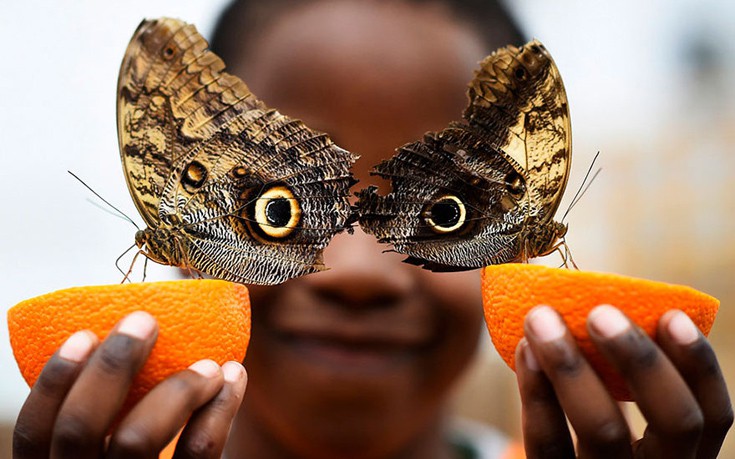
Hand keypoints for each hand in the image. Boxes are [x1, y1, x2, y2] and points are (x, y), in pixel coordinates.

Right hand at [12, 311, 247, 458]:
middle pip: (79, 428)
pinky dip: (221, 407)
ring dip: (177, 387)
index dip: (53, 382)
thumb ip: (109, 416)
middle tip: (145, 322)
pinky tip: (234, 377)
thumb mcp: (112, 452)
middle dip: (111, 366)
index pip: (34, 432)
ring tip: (211, 364)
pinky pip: (199, 451)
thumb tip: (129, 335)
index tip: (84, 333)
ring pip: (138, 439)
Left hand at [516, 305, 732, 458]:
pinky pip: (548, 442)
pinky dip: (536, 392)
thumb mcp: (622, 419)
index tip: (672, 315)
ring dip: (572, 366)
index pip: (713, 416)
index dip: (700, 366)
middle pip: (675, 423)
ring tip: (541, 319)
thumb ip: (625, 378)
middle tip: (600, 312)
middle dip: (642, 361)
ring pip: (603, 430)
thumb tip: (606, 301)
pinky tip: (526, 350)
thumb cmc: (590, 432)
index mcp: (682, 455)